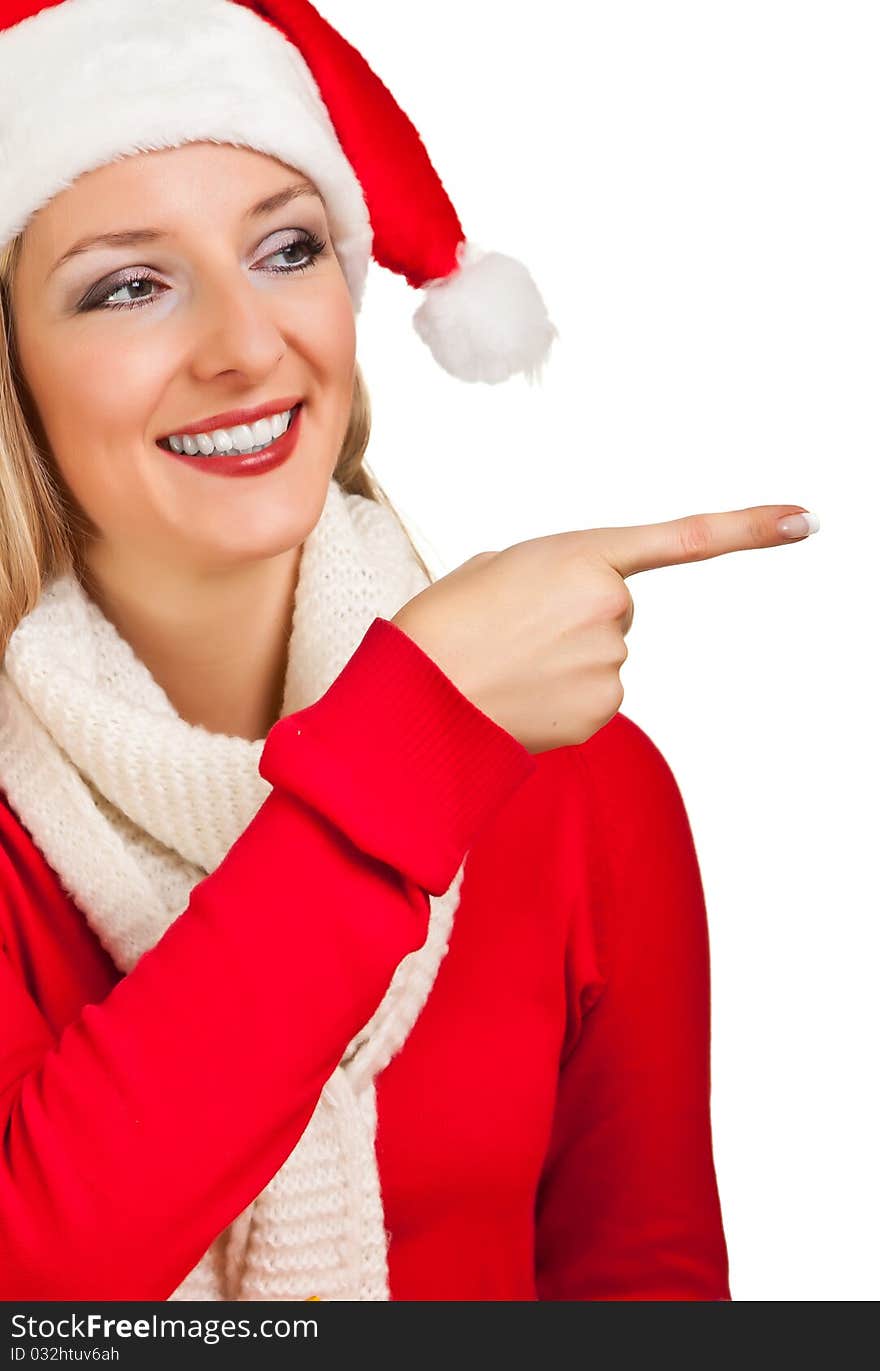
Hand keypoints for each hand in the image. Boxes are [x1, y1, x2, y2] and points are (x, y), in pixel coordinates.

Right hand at [390, 505, 817, 754]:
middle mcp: (611, 608)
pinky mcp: (603, 712)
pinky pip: (594, 697)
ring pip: (602, 656)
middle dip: (575, 617)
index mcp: (582, 554)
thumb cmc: (441, 625)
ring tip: (509, 664)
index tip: (808, 520)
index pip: (684, 538)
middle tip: (515, 629)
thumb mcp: (494, 569)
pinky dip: (562, 698)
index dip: (751, 528)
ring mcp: (612, 664)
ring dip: (564, 659)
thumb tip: (575, 611)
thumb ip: (551, 573)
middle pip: (615, 610)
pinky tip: (520, 695)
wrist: (415, 700)